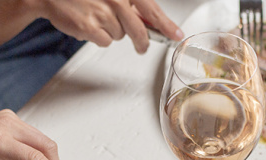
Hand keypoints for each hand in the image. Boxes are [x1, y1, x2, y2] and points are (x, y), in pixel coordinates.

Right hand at [36, 0, 182, 53]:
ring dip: (112, 32)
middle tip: (141, 47)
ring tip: (97, 19)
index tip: (176, 34)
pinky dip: (99, 37)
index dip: (166, 24)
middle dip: (142, 42)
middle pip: (139, 31)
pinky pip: (105, 41)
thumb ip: (130, 5)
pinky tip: (89, 26)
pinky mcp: (90, 27)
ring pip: (120, 36)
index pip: (151, 9)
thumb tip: (150, 21)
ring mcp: (102, 13)